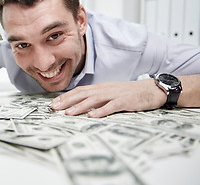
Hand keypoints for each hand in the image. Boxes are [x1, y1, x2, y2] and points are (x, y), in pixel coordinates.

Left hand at [51, 79, 166, 117]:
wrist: (151, 89)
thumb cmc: (128, 93)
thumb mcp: (110, 93)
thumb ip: (97, 97)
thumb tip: (81, 105)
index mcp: (100, 87)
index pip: (80, 91)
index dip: (66, 97)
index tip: (54, 103)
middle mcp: (105, 89)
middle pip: (83, 94)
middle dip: (67, 101)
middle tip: (54, 108)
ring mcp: (114, 94)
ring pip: (94, 99)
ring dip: (80, 106)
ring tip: (68, 113)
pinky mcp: (125, 101)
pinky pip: (111, 106)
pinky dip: (100, 111)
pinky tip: (91, 116)